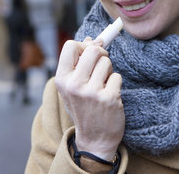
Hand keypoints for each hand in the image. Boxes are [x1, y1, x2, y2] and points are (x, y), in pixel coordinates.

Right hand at [55, 38, 124, 160]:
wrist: (95, 139)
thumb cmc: (84, 108)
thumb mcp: (74, 86)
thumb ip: (80, 63)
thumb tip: (92, 39)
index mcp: (62, 79)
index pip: (70, 45)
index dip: (83, 46)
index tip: (89, 55)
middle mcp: (74, 85)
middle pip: (93, 50)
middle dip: (101, 55)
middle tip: (101, 66)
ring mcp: (92, 92)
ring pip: (107, 62)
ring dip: (108, 70)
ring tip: (103, 85)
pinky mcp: (109, 98)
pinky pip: (117, 76)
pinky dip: (116, 83)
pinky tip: (110, 96)